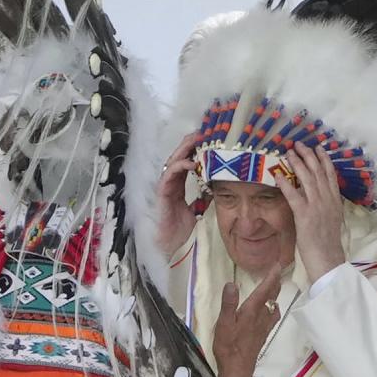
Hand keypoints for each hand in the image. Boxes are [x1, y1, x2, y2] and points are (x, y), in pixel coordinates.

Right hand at [156, 132, 202, 255]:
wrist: (167, 244)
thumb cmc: (177, 230)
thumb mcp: (195, 211)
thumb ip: (202, 199)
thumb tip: (214, 191)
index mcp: (177, 184)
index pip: (187, 161)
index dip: (196, 150)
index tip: (209, 141)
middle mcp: (170, 181)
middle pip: (180, 156)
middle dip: (192, 143)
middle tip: (205, 132)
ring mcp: (165, 184)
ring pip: (174, 160)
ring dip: (187, 148)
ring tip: (199, 139)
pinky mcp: (162, 190)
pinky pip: (171, 173)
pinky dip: (181, 165)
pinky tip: (194, 162)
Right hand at [213, 265, 281, 376]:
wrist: (238, 370)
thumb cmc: (228, 346)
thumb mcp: (224, 324)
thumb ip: (228, 303)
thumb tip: (232, 284)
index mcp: (251, 311)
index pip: (264, 290)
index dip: (271, 277)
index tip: (278, 265)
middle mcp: (261, 318)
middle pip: (271, 297)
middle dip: (275, 284)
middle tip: (277, 272)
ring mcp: (263, 327)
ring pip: (273, 308)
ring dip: (275, 297)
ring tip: (274, 290)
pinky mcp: (262, 335)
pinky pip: (271, 317)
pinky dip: (272, 309)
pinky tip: (268, 312)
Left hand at [274, 143, 345, 283]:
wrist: (328, 258)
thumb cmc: (328, 242)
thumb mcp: (333, 219)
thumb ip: (328, 205)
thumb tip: (321, 194)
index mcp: (335, 201)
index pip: (331, 175)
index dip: (324, 159)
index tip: (318, 148)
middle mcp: (327, 200)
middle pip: (318, 172)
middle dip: (308, 156)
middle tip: (299, 144)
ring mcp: (316, 206)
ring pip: (307, 179)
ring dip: (297, 164)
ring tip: (289, 153)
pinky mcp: (304, 215)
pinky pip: (293, 195)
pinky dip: (285, 184)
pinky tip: (278, 175)